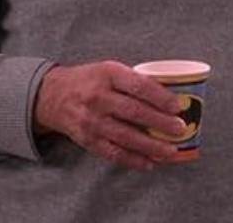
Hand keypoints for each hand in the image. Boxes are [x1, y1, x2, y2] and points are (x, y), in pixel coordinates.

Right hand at [32, 61, 186, 169]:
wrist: (52, 96)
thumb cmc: (89, 81)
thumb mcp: (109, 69)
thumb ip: (134, 80)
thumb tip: (170, 95)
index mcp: (107, 74)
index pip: (138, 85)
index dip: (160, 97)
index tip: (177, 106)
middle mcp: (98, 97)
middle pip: (134, 112)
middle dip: (160, 122)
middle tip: (180, 129)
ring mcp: (92, 121)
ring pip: (126, 136)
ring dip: (151, 146)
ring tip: (171, 151)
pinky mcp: (88, 140)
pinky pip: (114, 153)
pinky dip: (134, 160)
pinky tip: (150, 163)